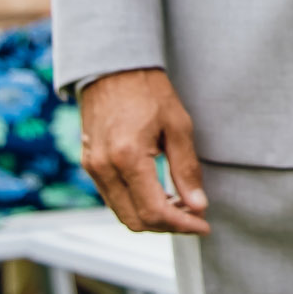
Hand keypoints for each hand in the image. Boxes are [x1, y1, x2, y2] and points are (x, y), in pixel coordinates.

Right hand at [81, 68, 210, 234]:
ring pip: (122, 214)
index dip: (182, 225)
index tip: (203, 224)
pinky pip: (113, 198)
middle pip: (135, 221)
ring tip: (180, 206)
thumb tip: (197, 206)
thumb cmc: (147, 90)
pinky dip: (135, 204)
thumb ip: (186, 169)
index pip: (155, 212)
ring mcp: (92, 168)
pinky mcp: (89, 165)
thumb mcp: (178, 125)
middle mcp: (104, 168)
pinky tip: (158, 194)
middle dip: (167, 226)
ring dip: (151, 217)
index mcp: (128, 157)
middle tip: (194, 216)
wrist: (113, 67)